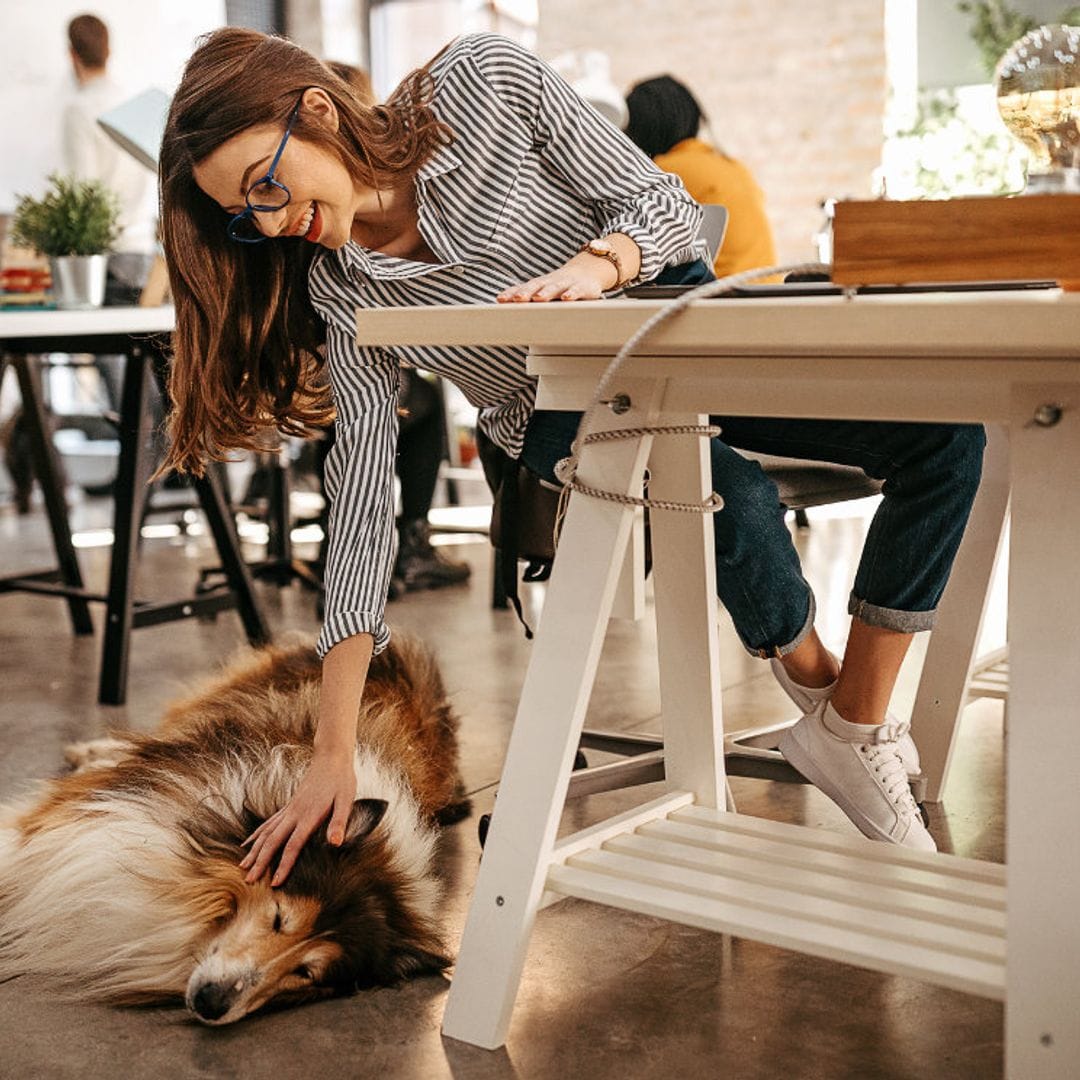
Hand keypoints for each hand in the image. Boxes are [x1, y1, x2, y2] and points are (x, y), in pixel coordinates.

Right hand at [240, 746, 356, 885]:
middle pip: (272, 841)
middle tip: (248, 881)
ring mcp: (289, 809)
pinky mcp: (289, 806)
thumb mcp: (346, 800)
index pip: (292, 845)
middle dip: (260, 862)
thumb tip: (335, 843)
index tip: (275, 884)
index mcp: (308, 816)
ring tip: (243, 867)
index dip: (283, 865)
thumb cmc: (341, 780)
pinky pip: (268, 823)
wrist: (331, 758)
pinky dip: (257, 835)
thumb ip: (339, 822)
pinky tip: (248, 843)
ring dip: (254, 850)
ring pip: (266, 832)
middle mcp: (294, 814)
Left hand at [497, 252, 615, 302]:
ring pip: (555, 287)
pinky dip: (571, 294)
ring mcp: (566, 283)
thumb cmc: (560, 286)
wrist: (586, 272)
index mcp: (540, 284)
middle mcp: (550, 282)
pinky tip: (566, 299)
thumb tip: (506, 309)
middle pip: (536, 286)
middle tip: (516, 299)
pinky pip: (576, 290)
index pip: (523, 287)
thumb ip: (528, 299)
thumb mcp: (544, 291)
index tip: (501, 299)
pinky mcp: (582, 287)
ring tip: (538, 299)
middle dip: (525, 292)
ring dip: (546, 292)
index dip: (512, 293)